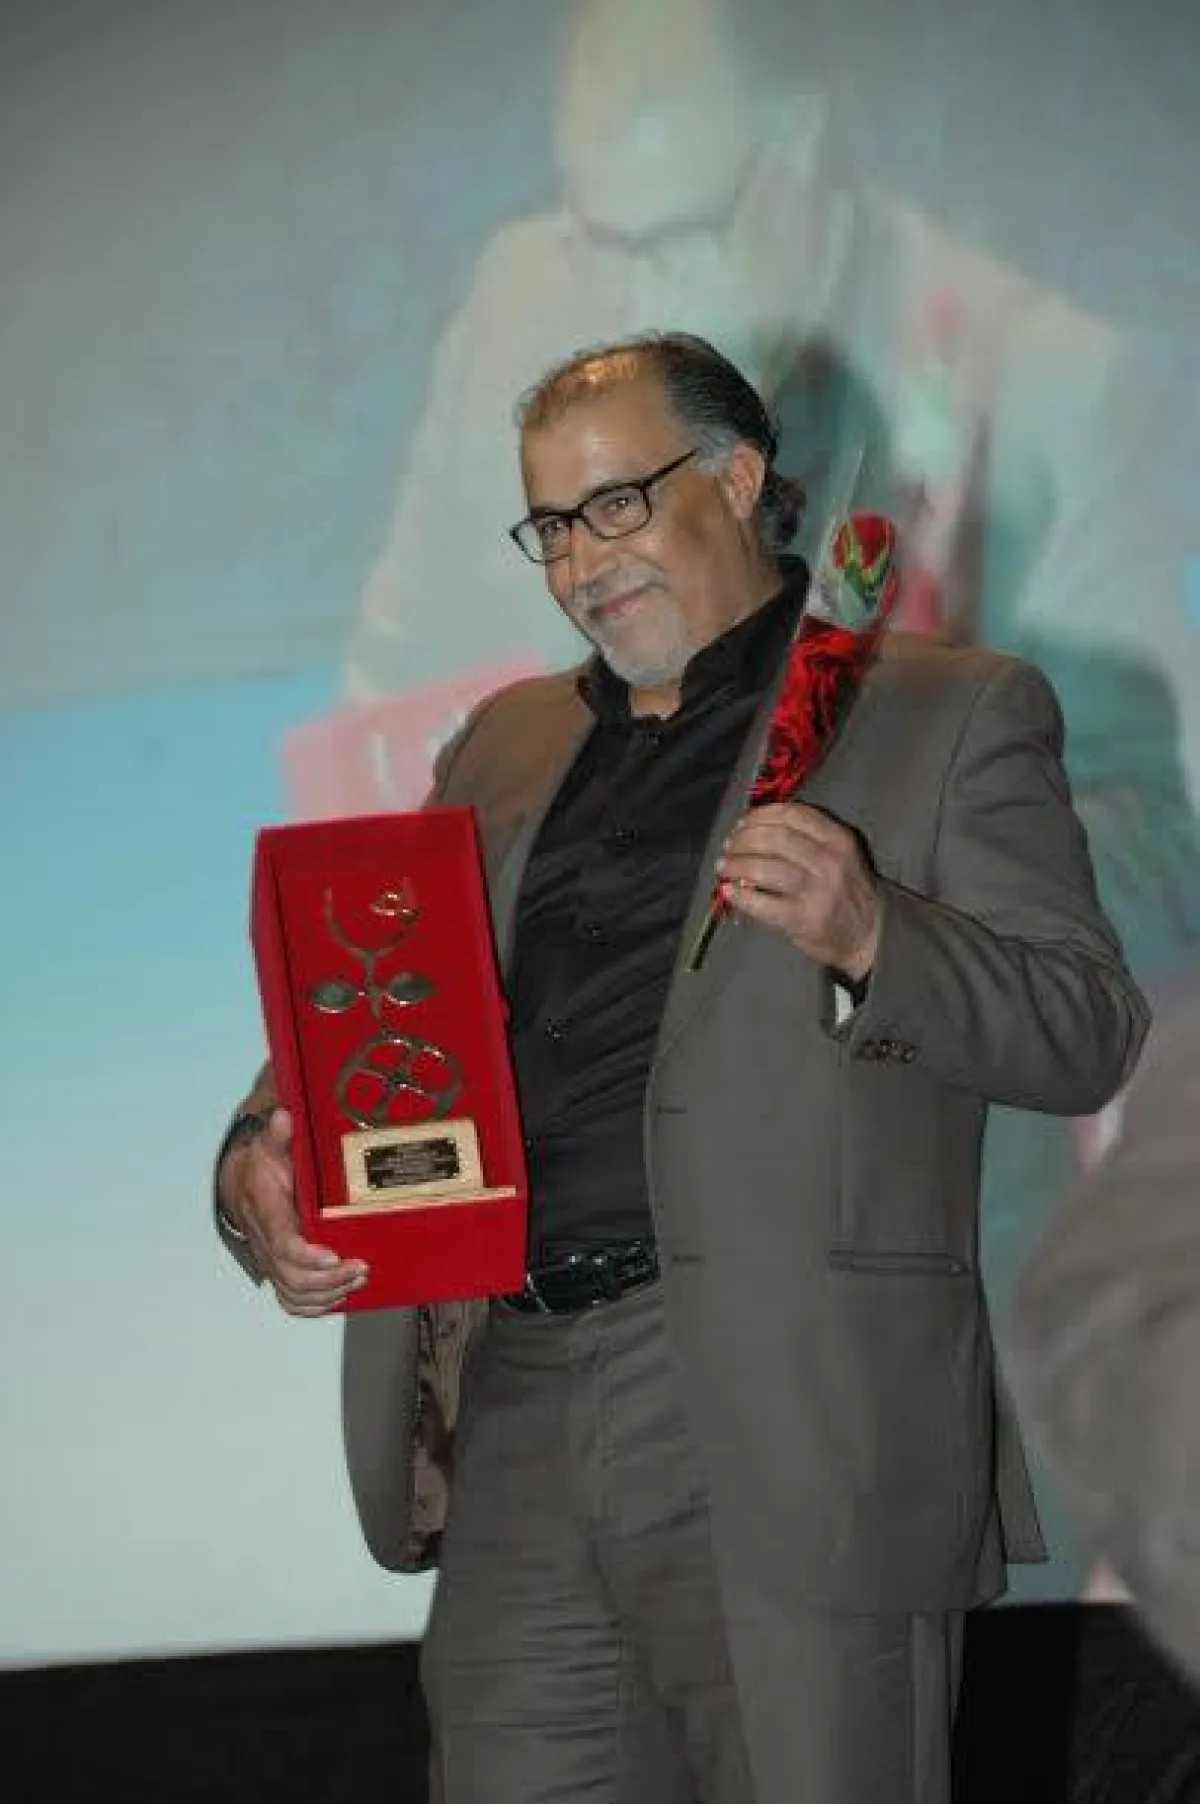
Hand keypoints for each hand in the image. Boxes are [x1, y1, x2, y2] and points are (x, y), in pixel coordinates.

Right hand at [218, 1108, 367, 1316]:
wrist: (240, 1185)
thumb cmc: (261, 1166)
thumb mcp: (268, 1144)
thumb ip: (278, 1135)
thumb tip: (284, 1116)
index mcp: (266, 1211)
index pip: (281, 1242)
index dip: (305, 1254)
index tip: (333, 1255)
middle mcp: (266, 1242)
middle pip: (292, 1276)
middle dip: (329, 1278)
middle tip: (361, 1266)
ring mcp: (271, 1260)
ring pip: (293, 1292)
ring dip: (328, 1293)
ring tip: (358, 1279)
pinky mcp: (279, 1271)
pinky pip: (291, 1300)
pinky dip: (315, 1306)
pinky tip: (339, 1297)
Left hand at [717, 802, 879, 979]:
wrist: (869, 936)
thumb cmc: (846, 892)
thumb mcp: (839, 855)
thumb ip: (806, 838)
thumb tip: (753, 831)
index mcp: (838, 839)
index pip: (792, 815)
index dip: (760, 816)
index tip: (742, 823)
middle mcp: (830, 861)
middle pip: (776, 838)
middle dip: (744, 839)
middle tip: (729, 846)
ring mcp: (818, 890)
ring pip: (767, 867)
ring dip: (738, 864)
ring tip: (724, 867)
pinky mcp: (805, 918)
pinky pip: (764, 903)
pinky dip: (741, 895)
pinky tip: (729, 891)